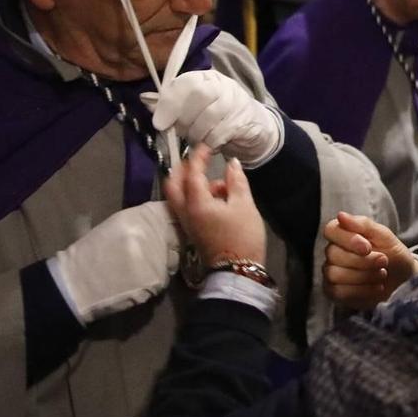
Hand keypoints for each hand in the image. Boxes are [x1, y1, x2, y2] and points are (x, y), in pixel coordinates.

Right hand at [47, 200, 181, 324]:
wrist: (77, 284)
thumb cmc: (91, 253)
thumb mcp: (114, 226)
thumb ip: (142, 220)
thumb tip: (163, 218)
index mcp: (140, 216)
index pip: (169, 213)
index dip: (170, 222)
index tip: (167, 228)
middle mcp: (153, 232)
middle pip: (176, 236)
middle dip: (169, 244)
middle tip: (152, 253)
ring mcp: (158, 256)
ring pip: (173, 258)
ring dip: (163, 263)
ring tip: (140, 269)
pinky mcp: (158, 278)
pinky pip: (164, 278)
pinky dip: (155, 281)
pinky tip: (137, 282)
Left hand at [144, 70, 284, 168]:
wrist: (252, 127)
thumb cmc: (216, 116)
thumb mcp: (192, 107)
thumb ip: (171, 103)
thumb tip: (146, 100)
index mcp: (205, 77)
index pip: (185, 82)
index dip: (170, 102)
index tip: (159, 123)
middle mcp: (222, 85)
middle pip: (198, 96)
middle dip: (184, 120)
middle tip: (182, 133)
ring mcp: (235, 101)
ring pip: (208, 117)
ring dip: (196, 134)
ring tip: (196, 138)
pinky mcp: (242, 120)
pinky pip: (218, 134)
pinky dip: (209, 143)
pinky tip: (209, 144)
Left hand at [165, 146, 266, 269]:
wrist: (238, 271)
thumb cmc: (242, 236)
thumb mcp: (244, 205)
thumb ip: (236, 181)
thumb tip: (231, 163)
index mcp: (197, 203)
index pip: (192, 173)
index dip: (198, 157)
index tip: (207, 146)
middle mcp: (185, 211)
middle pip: (173, 184)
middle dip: (182, 169)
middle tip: (197, 160)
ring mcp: (186, 222)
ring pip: (178, 195)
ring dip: (191, 183)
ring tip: (219, 184)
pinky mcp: (192, 229)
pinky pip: (186, 206)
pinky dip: (195, 195)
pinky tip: (217, 197)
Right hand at [322, 211, 417, 310]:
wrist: (403, 278)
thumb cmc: (392, 253)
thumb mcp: (384, 236)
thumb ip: (363, 225)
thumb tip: (341, 215)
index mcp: (343, 234)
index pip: (330, 230)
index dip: (348, 239)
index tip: (368, 247)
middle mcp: (333, 253)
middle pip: (333, 255)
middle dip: (363, 260)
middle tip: (384, 261)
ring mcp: (332, 273)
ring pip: (335, 274)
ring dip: (363, 276)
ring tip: (382, 274)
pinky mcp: (335, 293)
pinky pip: (339, 292)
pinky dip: (362, 290)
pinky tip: (377, 287)